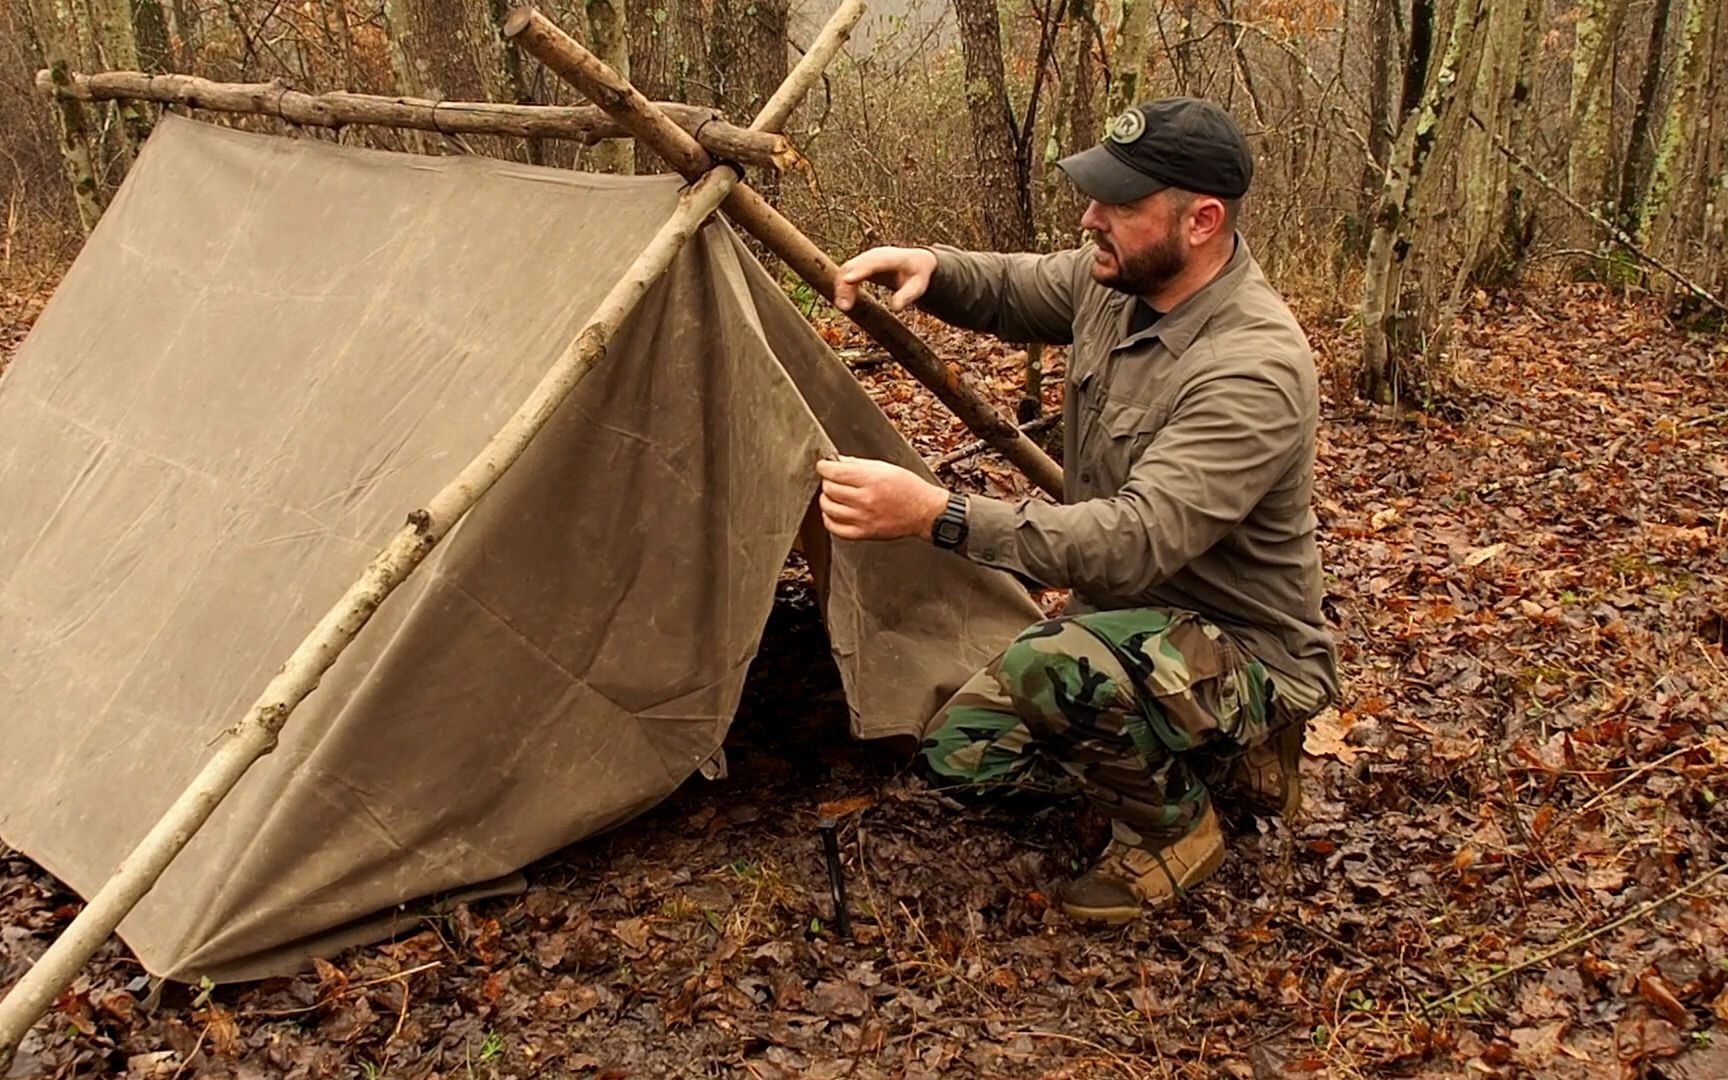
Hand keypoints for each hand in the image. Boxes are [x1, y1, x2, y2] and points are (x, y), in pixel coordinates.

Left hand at [816, 456, 949, 541]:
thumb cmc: (910, 489)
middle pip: (829, 489)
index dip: (824, 467)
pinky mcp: (864, 533)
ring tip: (833, 495)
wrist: (925, 512)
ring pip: (829, 508)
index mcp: (872, 480)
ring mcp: (864, 518)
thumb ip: (860, 464)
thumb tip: (839, 461)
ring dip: (826, 499)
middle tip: (833, 480)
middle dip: (827, 481)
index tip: (824, 466)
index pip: (834, 472)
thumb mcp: (887, 468)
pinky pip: (836, 528)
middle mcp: (866, 499)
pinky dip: (829, 519)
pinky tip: (833, 513)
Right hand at [833, 246, 938, 311]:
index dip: (859, 270)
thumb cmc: (917, 274)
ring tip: (843, 306)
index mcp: (892, 258)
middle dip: (846, 284)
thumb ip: (907, 296)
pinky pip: (846, 273)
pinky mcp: (861, 264)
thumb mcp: (918, 287)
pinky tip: (844, 301)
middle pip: (854, 265)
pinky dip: (842, 286)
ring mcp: (867, 258)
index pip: (873, 263)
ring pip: (847, 268)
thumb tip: (895, 308)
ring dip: (841, 287)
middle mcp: (876, 255)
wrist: (915, 261)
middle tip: (844, 306)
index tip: (848, 280)